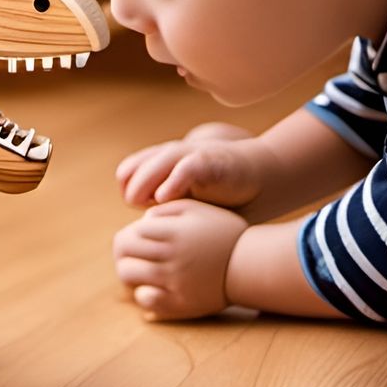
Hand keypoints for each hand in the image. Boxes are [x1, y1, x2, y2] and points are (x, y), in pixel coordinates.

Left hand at [112, 200, 247, 320]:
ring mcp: (174, 280)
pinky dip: (143, 293)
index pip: (132, 231)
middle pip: (123, 250)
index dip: (134, 234)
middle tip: (135, 254)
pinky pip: (145, 299)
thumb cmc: (224, 233)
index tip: (144, 239)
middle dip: (125, 250)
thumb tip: (140, 223)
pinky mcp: (180, 303)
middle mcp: (170, 255)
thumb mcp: (198, 210)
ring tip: (141, 270)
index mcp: (172, 231)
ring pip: (127, 273)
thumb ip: (165, 211)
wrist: (253, 265)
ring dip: (129, 270)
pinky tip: (153, 288)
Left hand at [115, 127, 270, 207]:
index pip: (126, 174)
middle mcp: (169, 156)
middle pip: (131, 171)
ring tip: (148, 204)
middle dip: (134, 192)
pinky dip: (171, 182)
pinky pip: (183, 168)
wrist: (260, 177)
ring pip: (152, 167)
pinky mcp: (207, 161)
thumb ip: (162, 205)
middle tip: (146, 212)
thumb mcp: (185, 197)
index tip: (143, 211)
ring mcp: (187, 156)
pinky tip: (164, 198)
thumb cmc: (220, 194)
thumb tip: (139, 229)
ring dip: (144, 186)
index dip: (130, 193)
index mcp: (160, 162)